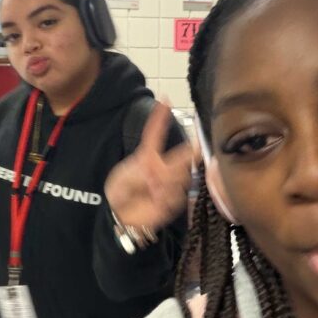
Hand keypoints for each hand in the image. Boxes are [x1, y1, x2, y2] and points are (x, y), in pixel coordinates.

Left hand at [104, 102, 198, 230]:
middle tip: (198, 146)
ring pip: (180, 176)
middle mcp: (162, 168)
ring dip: (169, 181)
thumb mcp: (122, 179)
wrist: (121, 218)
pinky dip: (166, 195)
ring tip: (153, 189)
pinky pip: (176, 194)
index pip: (155, 135)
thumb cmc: (119, 194)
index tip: (165, 99)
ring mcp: (170, 184)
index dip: (160, 117)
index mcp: (147, 158)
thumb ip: (139, 173)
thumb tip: (157, 170)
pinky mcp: (174, 201)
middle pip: (182, 156)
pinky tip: (156, 198)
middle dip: (191, 151)